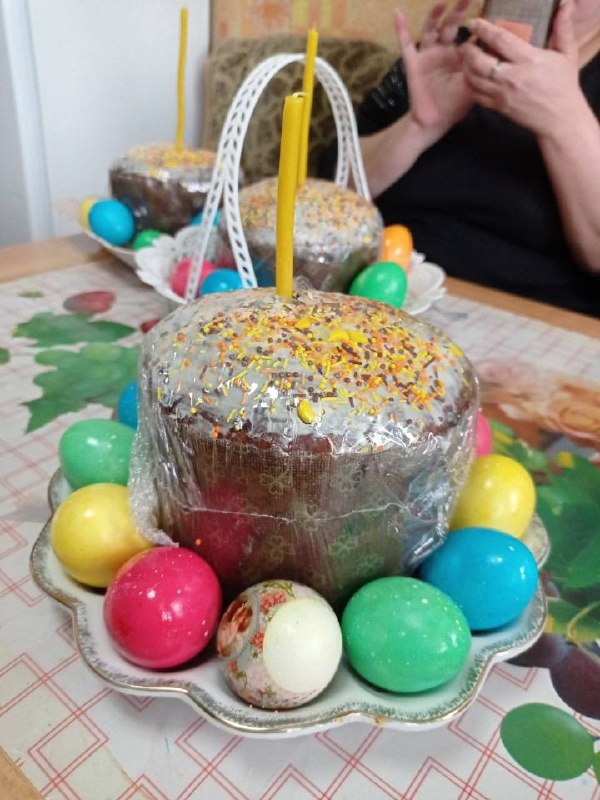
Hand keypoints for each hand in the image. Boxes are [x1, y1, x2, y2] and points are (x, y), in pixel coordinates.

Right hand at [397, 0, 472, 139]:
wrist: (434, 122)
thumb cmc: (454, 106)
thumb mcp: (473, 84)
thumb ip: (479, 66)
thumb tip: (490, 47)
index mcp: (459, 56)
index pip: (468, 35)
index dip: (476, 26)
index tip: (485, 18)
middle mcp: (443, 51)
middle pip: (450, 26)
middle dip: (458, 11)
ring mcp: (427, 55)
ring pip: (431, 30)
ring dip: (435, 15)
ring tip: (442, 2)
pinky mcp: (413, 63)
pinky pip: (406, 44)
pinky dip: (401, 29)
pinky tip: (398, 13)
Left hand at [461, 2, 585, 137]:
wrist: (560, 119)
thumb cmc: (564, 85)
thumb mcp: (567, 54)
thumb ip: (562, 28)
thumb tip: (564, 5)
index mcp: (528, 60)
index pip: (500, 40)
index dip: (484, 29)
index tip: (474, 23)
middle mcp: (512, 77)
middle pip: (479, 61)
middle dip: (468, 50)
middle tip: (465, 43)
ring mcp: (502, 94)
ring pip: (474, 79)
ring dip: (465, 66)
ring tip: (465, 58)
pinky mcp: (498, 107)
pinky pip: (476, 95)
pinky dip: (469, 84)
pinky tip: (470, 77)